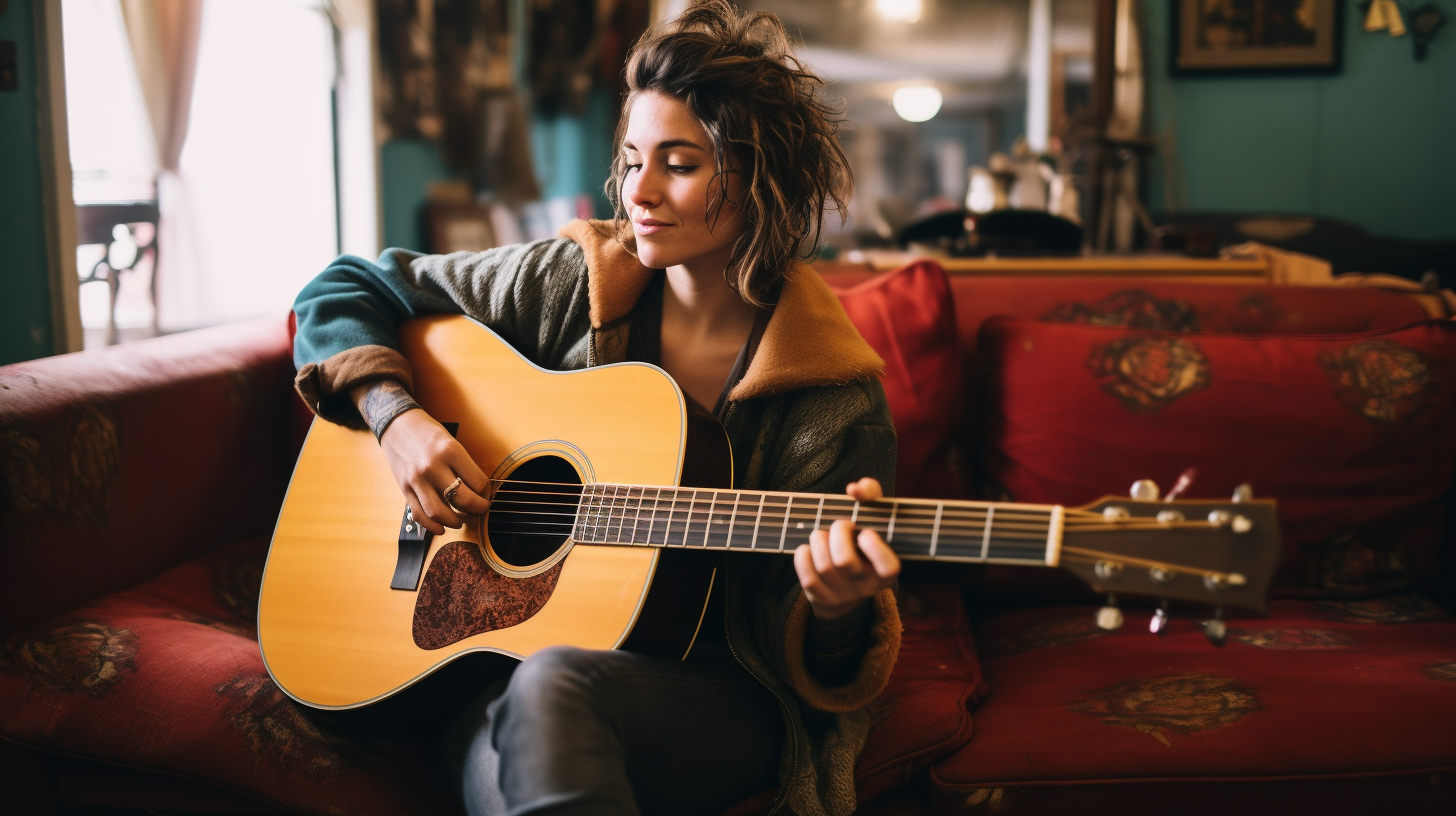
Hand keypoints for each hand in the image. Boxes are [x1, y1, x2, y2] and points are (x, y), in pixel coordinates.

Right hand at [353, 381, 489, 534]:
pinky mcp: (405, 489)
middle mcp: (433, 466)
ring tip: (462, 520)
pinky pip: (420, 515)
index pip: (478, 482)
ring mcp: (417, 479)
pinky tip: (442, 528)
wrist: (397, 425)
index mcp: (450, 451)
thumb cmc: (428, 433)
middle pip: (462, 500)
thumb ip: (464, 465)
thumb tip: (479, 491)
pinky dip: (432, 526)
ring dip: (455, 521)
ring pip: (439, 513)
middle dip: (477, 509)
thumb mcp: (452, 441)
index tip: (486, 495)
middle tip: (480, 510)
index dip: (486, 493)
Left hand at [793, 477, 899, 620]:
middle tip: (841, 525)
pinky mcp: (823, 599)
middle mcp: (868, 586)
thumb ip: (871, 494)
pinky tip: (810, 549)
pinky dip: (804, 557)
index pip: (889, 567)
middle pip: (844, 561)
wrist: (846, 580)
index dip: (875, 548)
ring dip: (819, 541)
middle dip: (837, 533)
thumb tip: (854, 489)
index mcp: (886, 569)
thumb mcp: (872, 516)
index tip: (866, 532)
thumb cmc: (860, 538)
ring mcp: (844, 595)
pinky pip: (808, 577)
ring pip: (824, 566)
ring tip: (823, 534)